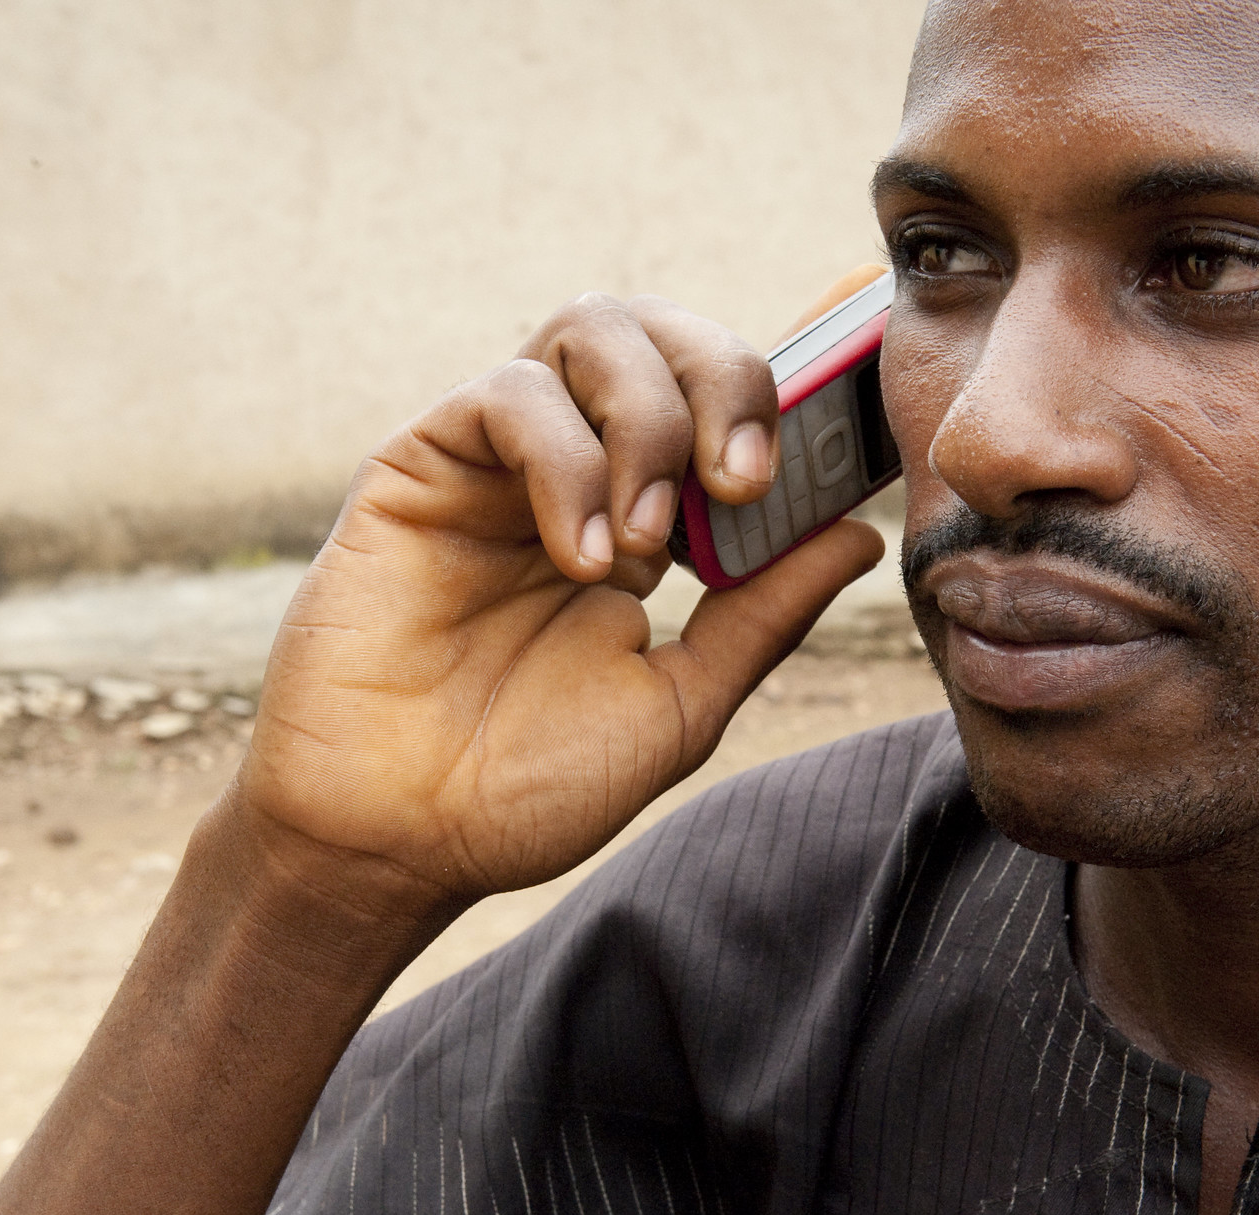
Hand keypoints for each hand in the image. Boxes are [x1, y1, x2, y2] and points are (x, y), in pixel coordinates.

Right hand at [238, 287, 886, 913]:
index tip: (851, 426)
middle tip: (742, 483)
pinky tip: (579, 558)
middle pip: (663, 332)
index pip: (721, 397)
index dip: (790, 387)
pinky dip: (566, 460)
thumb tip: (862, 534)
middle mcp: (573, 466)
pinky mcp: (419, 463)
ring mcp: (497, 460)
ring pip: (591, 329)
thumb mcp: (680, 701)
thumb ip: (764, 613)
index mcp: (641, 515)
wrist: (396, 841)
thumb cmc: (527, 785)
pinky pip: (508, 394)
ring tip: (648, 542)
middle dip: (727, 381)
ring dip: (649, 417)